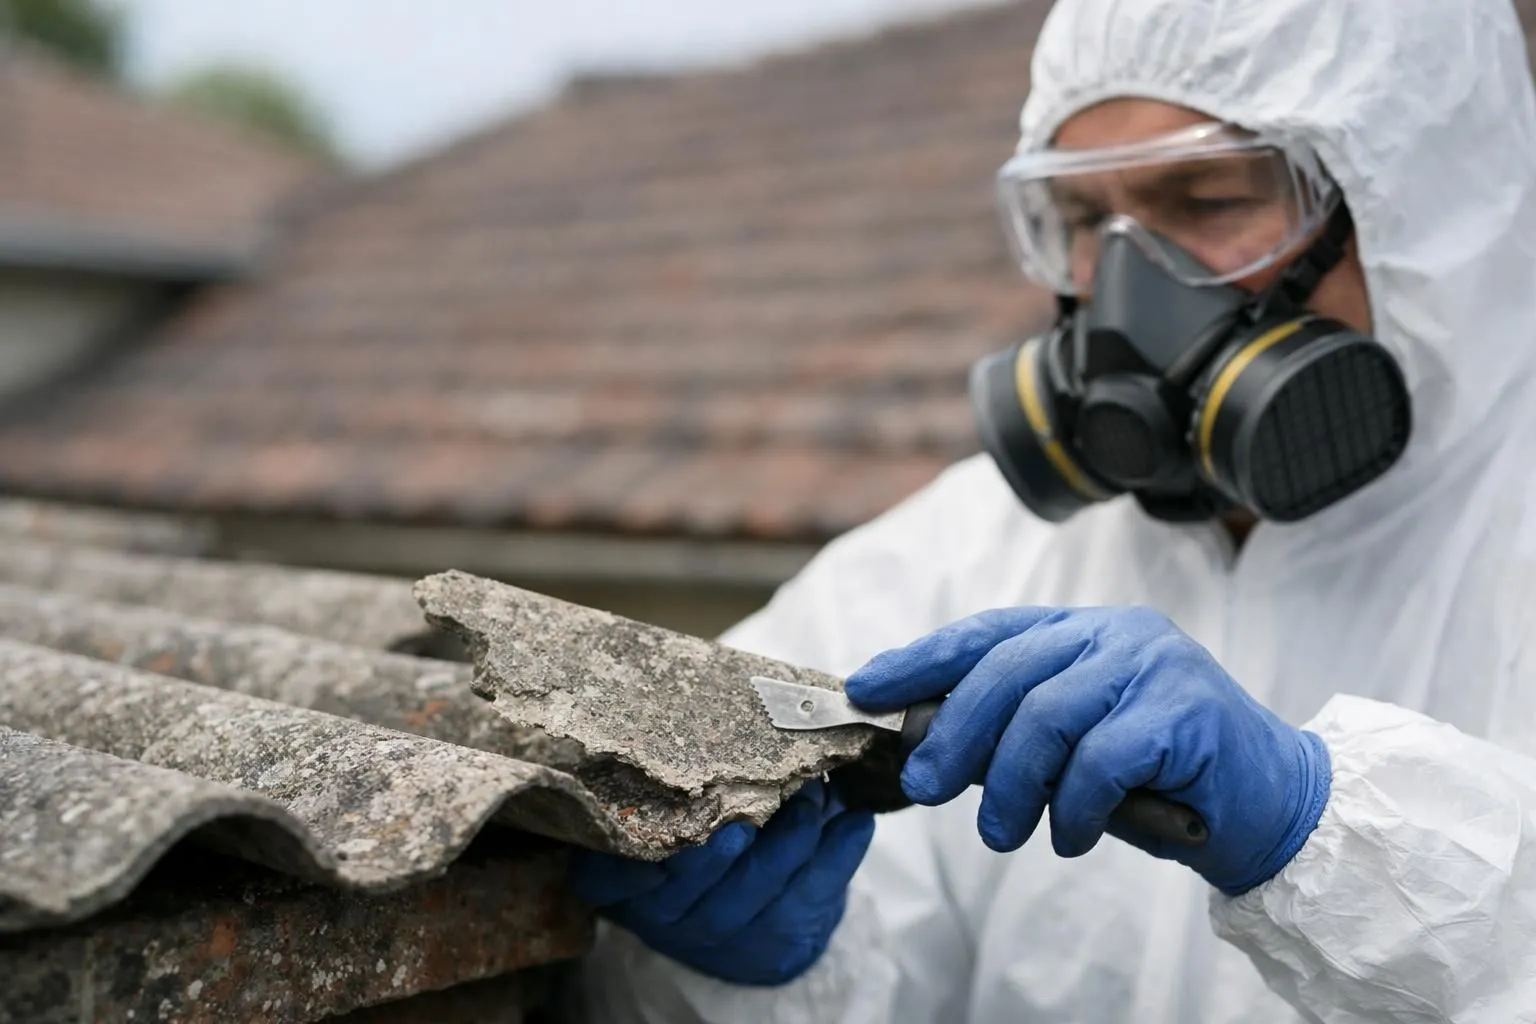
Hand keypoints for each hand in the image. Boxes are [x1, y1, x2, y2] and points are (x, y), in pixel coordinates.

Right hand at [568, 780, 874, 985]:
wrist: (746, 909)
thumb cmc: (704, 831)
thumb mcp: (675, 809)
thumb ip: (683, 779)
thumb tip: (722, 709)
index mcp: (628, 881)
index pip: (612, 882)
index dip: (627, 875)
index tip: (657, 850)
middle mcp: (667, 915)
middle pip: (692, 888)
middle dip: (724, 850)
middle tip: (752, 810)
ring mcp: (721, 934)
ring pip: (754, 895)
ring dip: (789, 844)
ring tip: (815, 800)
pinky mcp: (775, 944)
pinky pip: (809, 902)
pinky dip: (837, 860)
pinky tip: (855, 823)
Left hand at [844, 606, 1330, 894]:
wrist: (1273, 804)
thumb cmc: (1160, 778)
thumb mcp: (1073, 748)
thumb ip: (1013, 733)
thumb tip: (924, 747)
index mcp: (1084, 629)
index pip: (988, 632)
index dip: (921, 658)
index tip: (866, 687)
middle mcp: (1117, 633)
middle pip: (1006, 672)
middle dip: (954, 733)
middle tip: (924, 786)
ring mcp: (1155, 665)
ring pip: (1047, 717)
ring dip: (1010, 786)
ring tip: (1002, 834)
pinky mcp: (1185, 712)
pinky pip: (1099, 762)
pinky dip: (1073, 808)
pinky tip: (1072, 836)